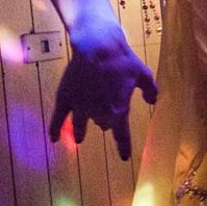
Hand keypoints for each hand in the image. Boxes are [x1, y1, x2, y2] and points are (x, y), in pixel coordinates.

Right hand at [49, 23, 156, 159]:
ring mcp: (79, 106)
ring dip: (81, 132)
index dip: (123, 147)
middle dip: (105, 123)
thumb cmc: (123, 61)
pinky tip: (53, 138)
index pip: (121, 135)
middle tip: (106, 124)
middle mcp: (98, 113)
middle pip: (102, 124)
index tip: (124, 158)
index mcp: (119, 111)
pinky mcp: (65, 97)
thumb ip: (150, 91)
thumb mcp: (144, 75)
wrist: (98, 47)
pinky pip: (58, 117)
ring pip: (80, 125)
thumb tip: (153, 101)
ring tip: (80, 138)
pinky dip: (55, 128)